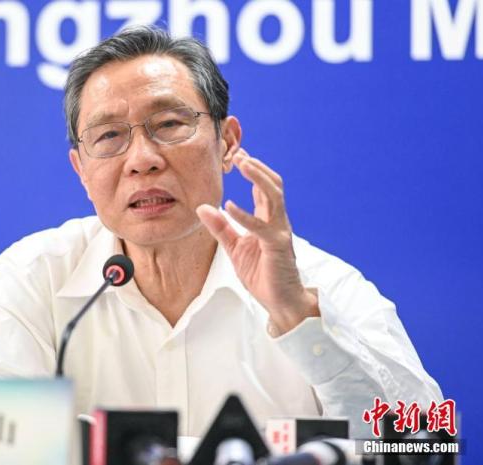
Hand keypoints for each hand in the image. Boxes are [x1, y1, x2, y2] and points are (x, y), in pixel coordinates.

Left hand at [196, 148, 318, 335]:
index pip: (262, 188)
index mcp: (268, 219)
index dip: (252, 169)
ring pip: (274, 196)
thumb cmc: (262, 273)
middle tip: (240, 153)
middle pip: (273, 184)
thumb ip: (220, 227)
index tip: (238, 153)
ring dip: (258, 178)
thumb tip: (202, 207)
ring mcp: (280, 232)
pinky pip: (261, 227)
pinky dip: (245, 215)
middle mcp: (277, 221)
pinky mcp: (277, 246)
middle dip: (257, 167)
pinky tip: (229, 207)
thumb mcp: (235, 247)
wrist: (280, 301)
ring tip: (243, 165)